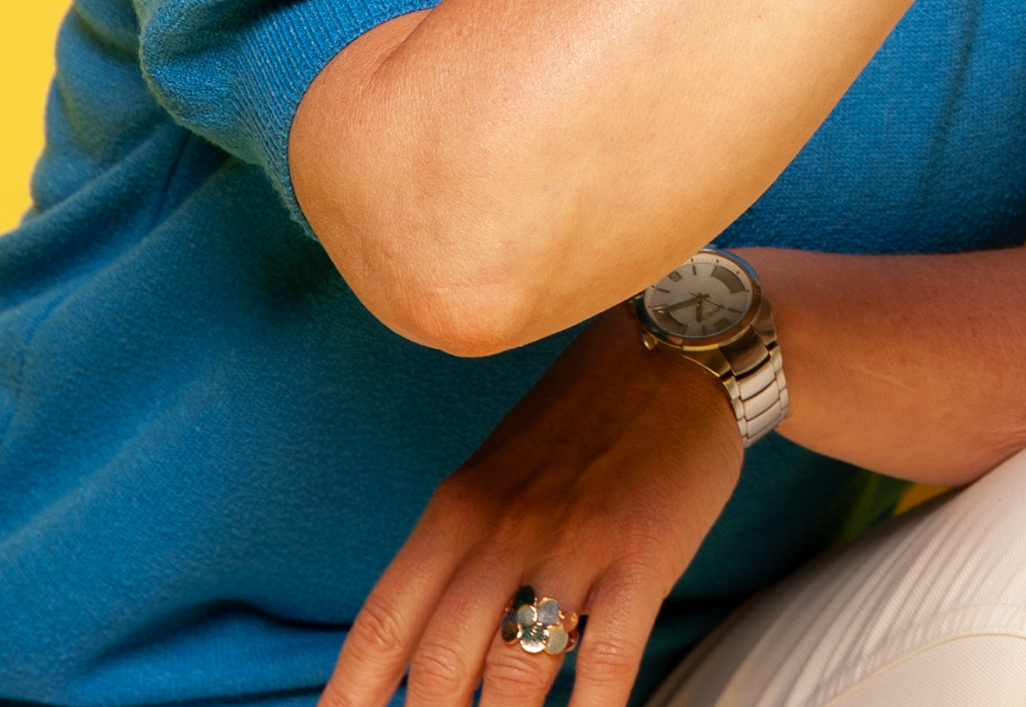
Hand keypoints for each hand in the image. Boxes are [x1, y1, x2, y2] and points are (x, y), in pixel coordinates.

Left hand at [324, 309, 743, 706]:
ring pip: (517, 674)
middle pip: (441, 667)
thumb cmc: (581, 423)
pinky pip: (607, 659)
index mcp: (454, 512)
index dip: (350, 694)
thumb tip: (417, 650)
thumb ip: (455, 554)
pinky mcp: (642, 556)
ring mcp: (573, 546)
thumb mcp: (494, 476)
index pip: (382, 626)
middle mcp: (502, 532)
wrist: (676, 353)